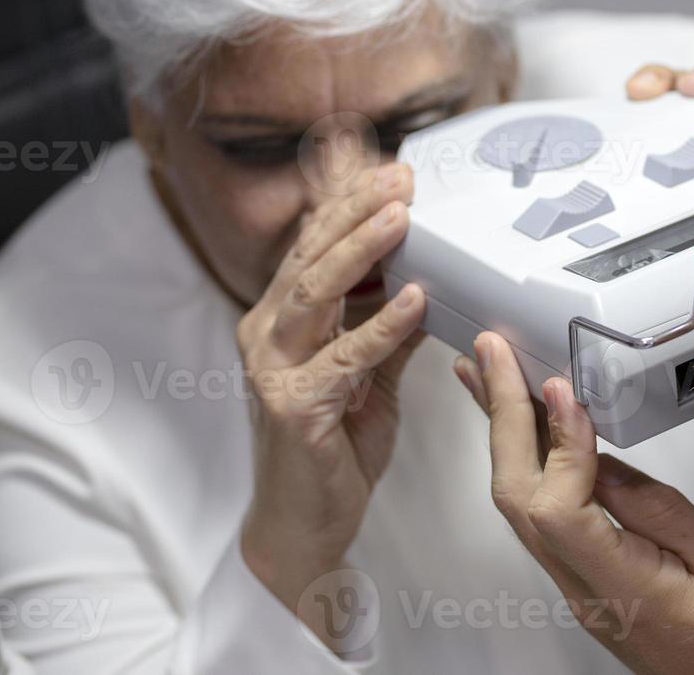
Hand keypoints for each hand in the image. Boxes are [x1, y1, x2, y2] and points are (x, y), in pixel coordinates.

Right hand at [237, 162, 425, 647]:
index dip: (347, 203)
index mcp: (280, 319)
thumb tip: (427, 279)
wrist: (304, 524)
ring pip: (315, 292)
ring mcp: (273, 369)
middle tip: (400, 178)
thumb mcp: (369, 376)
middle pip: (310, 256)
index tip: (390, 170)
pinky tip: (415, 299)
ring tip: (400, 216)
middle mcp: (266, 334)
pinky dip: (380, 326)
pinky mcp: (293, 406)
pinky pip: (342, 357)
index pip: (312, 246)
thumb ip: (387, 328)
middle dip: (355, 210)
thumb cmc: (332, 448)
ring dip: (360, 249)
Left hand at [454, 333, 693, 674]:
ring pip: (520, 504)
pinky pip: (541, 513)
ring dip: (503, 433)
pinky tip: (526, 427)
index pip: (558, 511)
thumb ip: (664, 512)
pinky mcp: (587, 577)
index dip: (556, 444)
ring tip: (487, 375)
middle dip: (502, 416)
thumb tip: (605, 458)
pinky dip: (527, 459)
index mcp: (625, 590)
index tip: (561, 389)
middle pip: (518, 498)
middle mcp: (587, 589)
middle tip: (491, 354)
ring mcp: (580, 585)